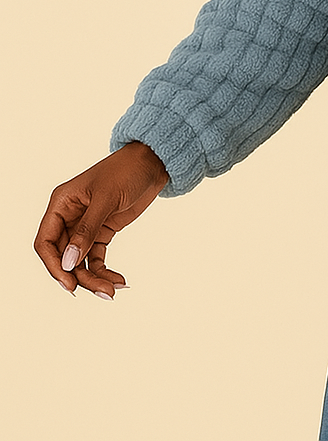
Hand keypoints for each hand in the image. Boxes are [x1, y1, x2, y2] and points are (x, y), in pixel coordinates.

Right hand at [34, 142, 168, 298]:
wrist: (154, 163)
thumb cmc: (127, 170)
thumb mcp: (106, 199)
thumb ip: (87, 230)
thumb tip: (68, 261)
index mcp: (61, 204)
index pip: (46, 241)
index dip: (54, 264)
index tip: (70, 283)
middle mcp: (69, 217)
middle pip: (64, 256)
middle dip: (80, 276)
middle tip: (101, 292)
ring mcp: (86, 226)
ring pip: (80, 261)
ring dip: (94, 278)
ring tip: (113, 291)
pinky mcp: (103, 231)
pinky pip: (96, 257)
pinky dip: (104, 270)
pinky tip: (118, 280)